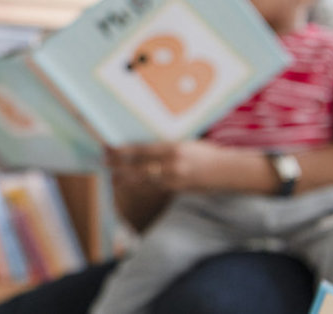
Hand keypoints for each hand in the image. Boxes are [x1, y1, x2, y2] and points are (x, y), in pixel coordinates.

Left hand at [104, 141, 224, 191]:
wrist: (228, 171)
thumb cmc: (208, 153)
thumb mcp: (186, 143)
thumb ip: (166, 146)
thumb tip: (144, 145)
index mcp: (174, 148)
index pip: (142, 150)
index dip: (123, 151)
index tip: (109, 148)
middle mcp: (172, 165)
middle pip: (138, 166)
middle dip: (119, 165)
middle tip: (104, 162)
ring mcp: (175, 179)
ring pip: (143, 180)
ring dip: (126, 179)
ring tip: (113, 178)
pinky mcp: (177, 190)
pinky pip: (154, 188)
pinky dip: (141, 186)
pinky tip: (132, 185)